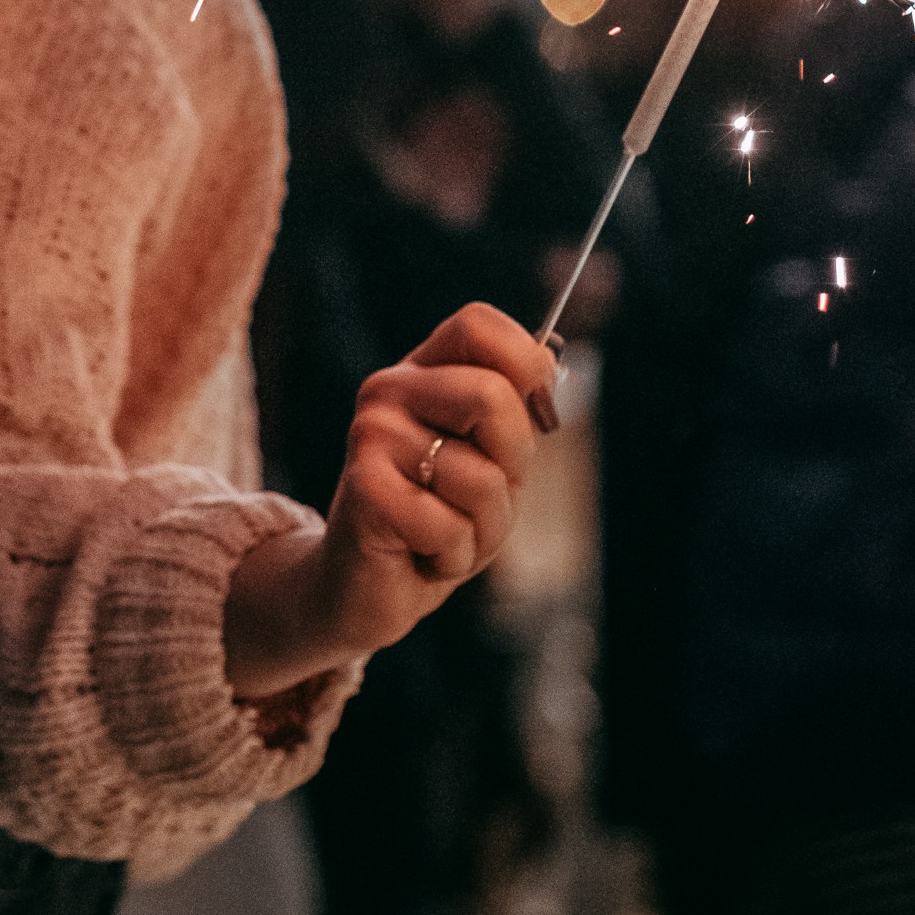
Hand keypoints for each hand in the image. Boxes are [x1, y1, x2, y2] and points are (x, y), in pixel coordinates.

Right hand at [224, 303, 554, 699]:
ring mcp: (371, 434)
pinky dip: (454, 555)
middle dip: (511, 465)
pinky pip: (450, 524)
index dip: (525, 362)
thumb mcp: (491, 462)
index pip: (477, 325)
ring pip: (481, 477)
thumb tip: (549, 365)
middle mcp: (389, 390)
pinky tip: (424, 554)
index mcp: (421, 372)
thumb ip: (515, 412)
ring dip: (484, 527)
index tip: (538, 411)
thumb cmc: (437, 520)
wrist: (368, 588)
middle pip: (492, 397)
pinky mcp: (365, 489)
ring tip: (448, 533)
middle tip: (481, 497)